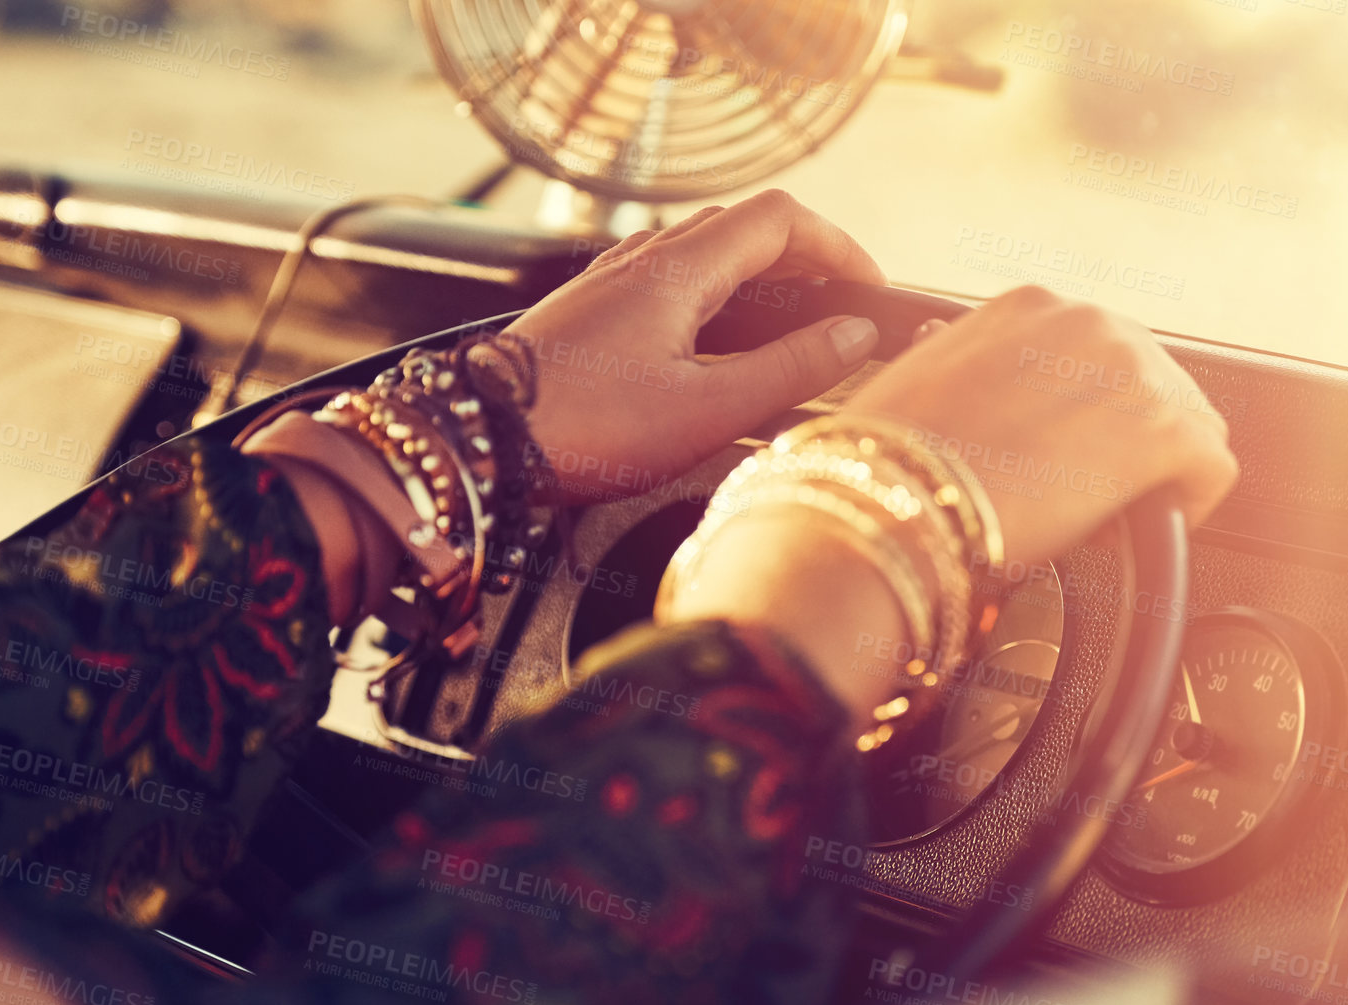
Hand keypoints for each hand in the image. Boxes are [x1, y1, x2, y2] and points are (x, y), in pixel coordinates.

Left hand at [506, 189, 887, 502]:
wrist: (478, 442)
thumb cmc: (586, 430)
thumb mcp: (706, 410)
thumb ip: (789, 370)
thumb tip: (854, 335)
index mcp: (679, 268)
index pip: (780, 219)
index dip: (838, 246)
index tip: (870, 291)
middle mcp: (643, 259)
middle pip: (743, 231)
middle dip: (804, 264)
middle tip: (838, 314)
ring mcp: (610, 284)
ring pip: (702, 256)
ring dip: (756, 283)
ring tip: (787, 337)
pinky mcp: (588, 316)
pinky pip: (666, 285)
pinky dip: (711, 303)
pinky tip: (713, 354)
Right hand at [663, 285, 1238, 717]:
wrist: (892, 501)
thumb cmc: (887, 457)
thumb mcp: (915, 381)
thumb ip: (953, 360)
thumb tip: (948, 359)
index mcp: (1027, 306)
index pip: (1096, 351)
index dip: (1091, 408)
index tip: (1072, 449)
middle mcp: (1087, 321)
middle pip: (1152, 381)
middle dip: (1130, 436)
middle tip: (1094, 491)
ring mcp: (1131, 371)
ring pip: (1189, 422)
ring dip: (1160, 468)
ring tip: (1120, 512)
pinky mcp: (1163, 431)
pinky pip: (1211, 467)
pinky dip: (1193, 498)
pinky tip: (1155, 523)